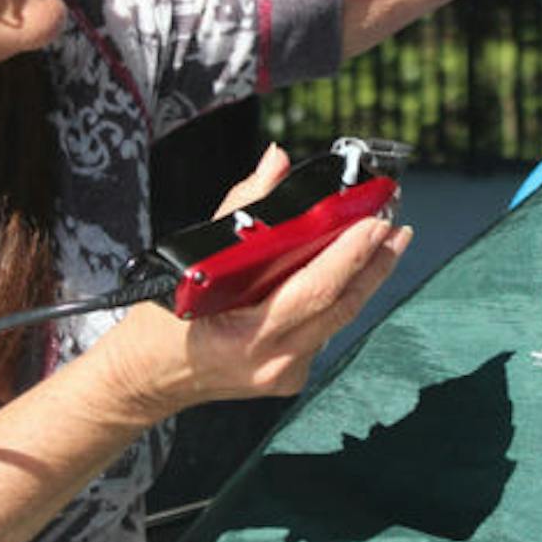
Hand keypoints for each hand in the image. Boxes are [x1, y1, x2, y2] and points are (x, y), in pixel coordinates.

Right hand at [106, 144, 411, 419]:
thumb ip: (239, 210)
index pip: (312, 292)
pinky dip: (337, 296)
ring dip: (363, 277)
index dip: (348, 256)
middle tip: (395, 224)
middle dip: (373, 262)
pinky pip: (324, 330)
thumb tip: (276, 162)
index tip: (374, 222)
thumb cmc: (160, 321)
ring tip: (386, 240)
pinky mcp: (290, 376)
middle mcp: (272, 362)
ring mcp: (284, 374)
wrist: (145, 380)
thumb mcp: (187, 260)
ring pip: (338, 319)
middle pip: (339, 307)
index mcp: (244, 337)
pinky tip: (352, 270)